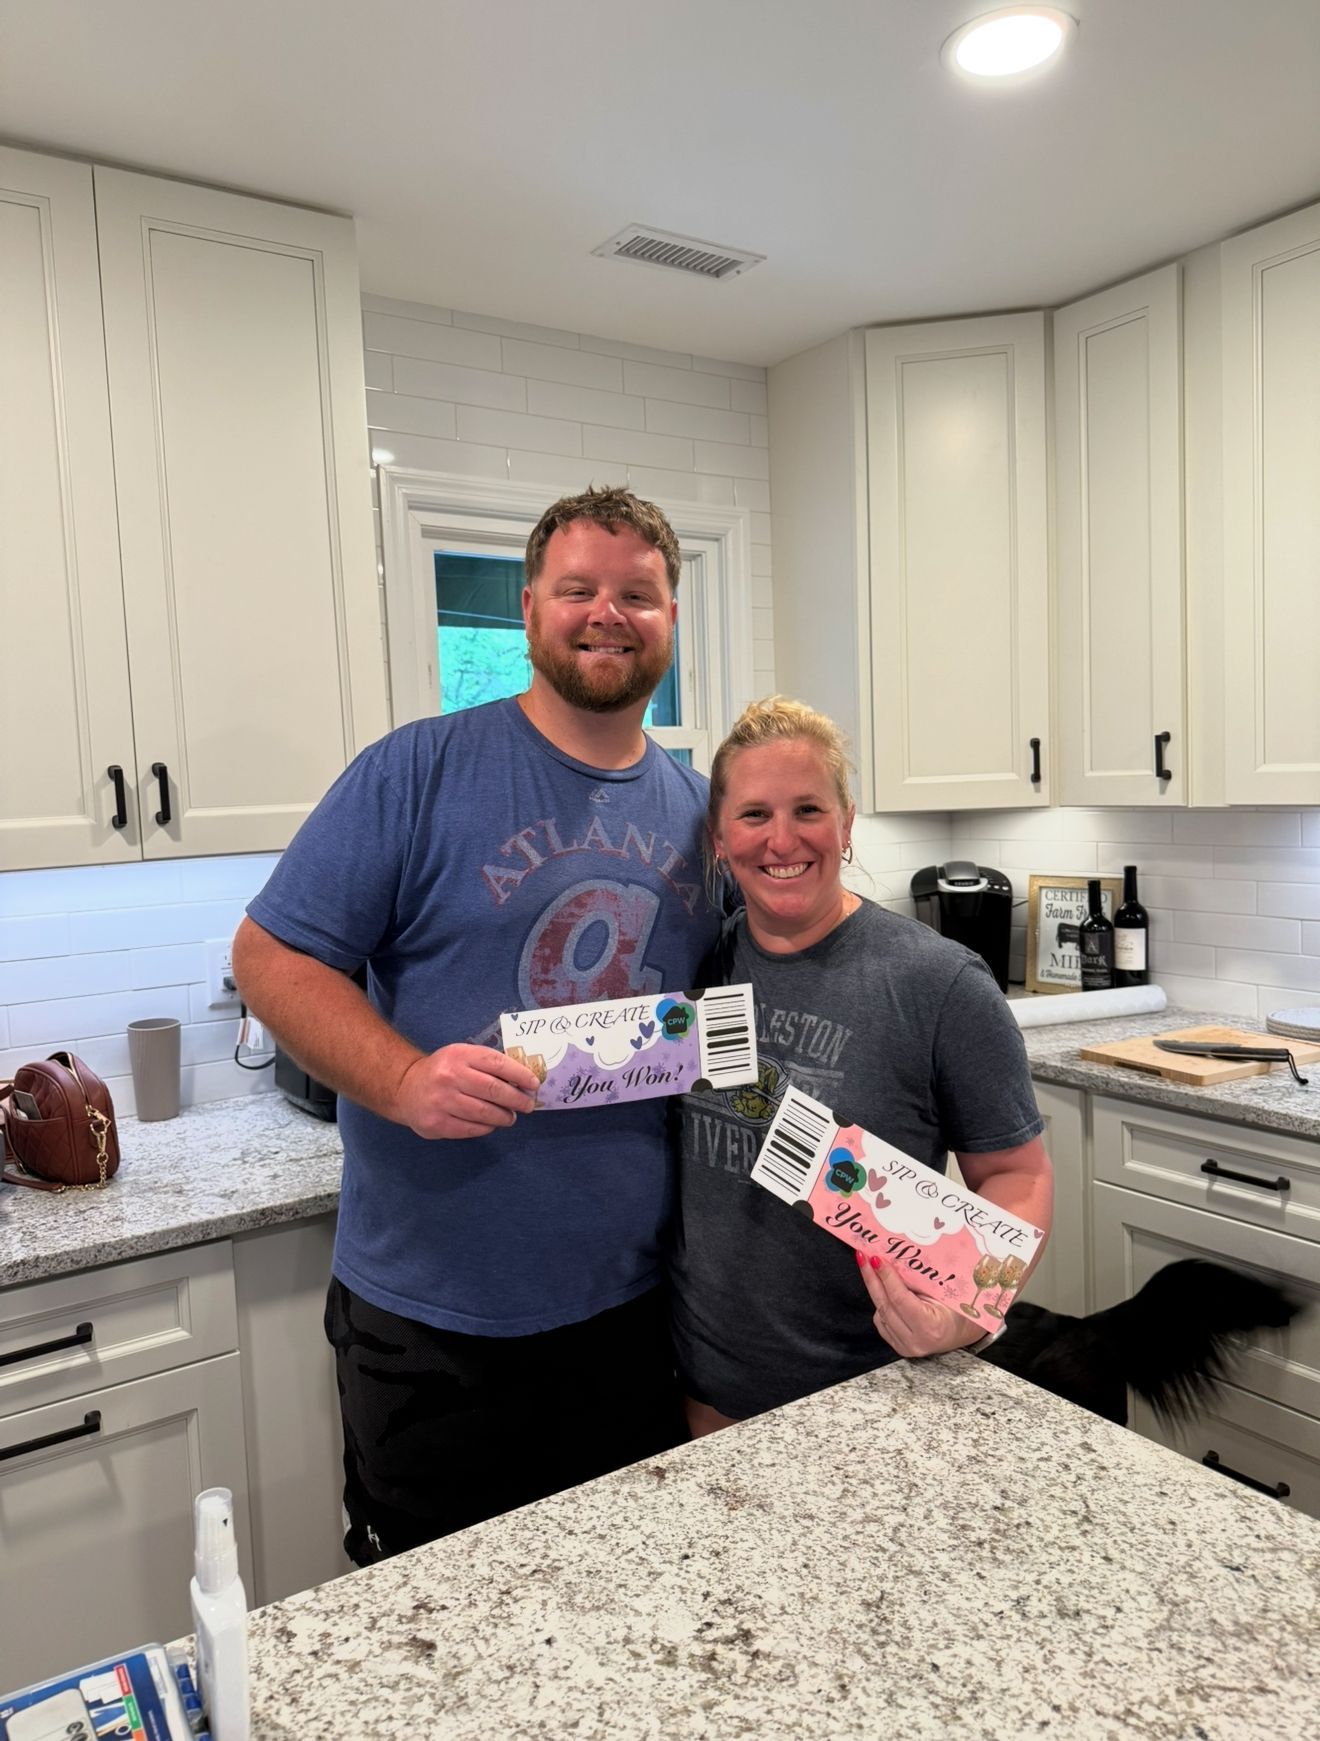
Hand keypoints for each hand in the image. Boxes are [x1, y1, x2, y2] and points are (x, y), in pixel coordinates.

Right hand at [393, 1045, 540, 1139]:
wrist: (405, 1088)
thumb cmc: (443, 1071)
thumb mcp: (461, 1056)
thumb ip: (488, 1064)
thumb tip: (523, 1080)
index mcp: (459, 1055)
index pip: (497, 1063)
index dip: (520, 1075)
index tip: (533, 1084)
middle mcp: (450, 1077)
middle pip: (493, 1090)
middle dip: (517, 1099)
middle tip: (527, 1105)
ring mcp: (442, 1101)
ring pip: (484, 1113)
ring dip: (504, 1117)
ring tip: (510, 1117)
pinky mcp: (437, 1123)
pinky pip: (471, 1128)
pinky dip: (486, 1127)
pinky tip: (491, 1124)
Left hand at [855, 1250, 984, 1358]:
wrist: (961, 1332)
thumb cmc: (957, 1309)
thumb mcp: (943, 1292)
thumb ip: (918, 1280)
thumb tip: (893, 1259)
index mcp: (930, 1327)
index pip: (899, 1299)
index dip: (886, 1277)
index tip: (875, 1258)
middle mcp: (915, 1341)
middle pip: (885, 1305)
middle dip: (872, 1279)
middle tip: (863, 1257)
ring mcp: (905, 1347)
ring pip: (880, 1313)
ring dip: (874, 1289)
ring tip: (870, 1267)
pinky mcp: (899, 1347)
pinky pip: (881, 1321)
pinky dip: (881, 1304)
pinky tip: (882, 1288)